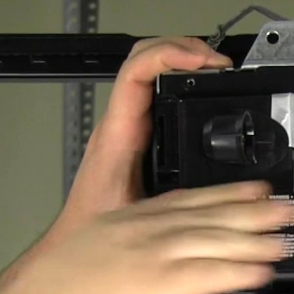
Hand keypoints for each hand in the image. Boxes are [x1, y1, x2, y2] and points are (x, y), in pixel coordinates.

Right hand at [0, 181, 293, 293]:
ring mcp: (146, 257)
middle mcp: (136, 233)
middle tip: (285, 207)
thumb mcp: (84, 273)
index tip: (248, 192)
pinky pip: (208, 273)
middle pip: (205, 214)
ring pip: (213, 240)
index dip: (220, 196)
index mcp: (117, 225)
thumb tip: (149, 286)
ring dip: (255, 239)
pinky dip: (239, 270)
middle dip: (250, 210)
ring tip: (286, 238)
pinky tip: (262, 272)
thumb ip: (122, 271)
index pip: (180, 202)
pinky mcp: (153, 286)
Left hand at [47, 37, 233, 242]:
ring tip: (214, 69)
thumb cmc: (95, 229)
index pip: (137, 72)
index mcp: (119, 134)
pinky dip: (180, 83)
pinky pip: (155, 94)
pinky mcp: (135, 137)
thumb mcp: (141, 216)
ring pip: (150, 73)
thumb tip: (214, 200)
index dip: (171, 55)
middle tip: (217, 61)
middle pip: (146, 59)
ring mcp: (126, 127)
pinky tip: (201, 92)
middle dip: (184, 50)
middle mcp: (120, 124)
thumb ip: (171, 205)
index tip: (204, 62)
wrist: (76, 243)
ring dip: (182, 63)